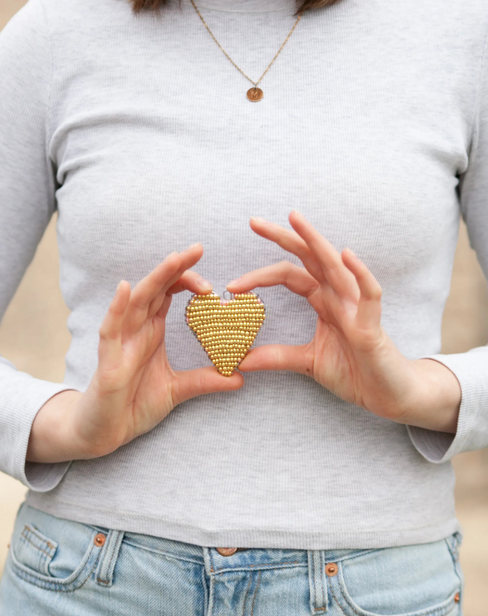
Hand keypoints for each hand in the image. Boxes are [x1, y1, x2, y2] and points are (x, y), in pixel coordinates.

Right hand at [27, 244, 242, 462]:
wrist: (105, 432)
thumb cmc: (134, 405)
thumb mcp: (178, 391)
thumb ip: (206, 381)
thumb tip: (240, 377)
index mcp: (151, 332)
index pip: (169, 294)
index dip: (188, 279)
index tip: (214, 277)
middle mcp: (135, 330)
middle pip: (155, 289)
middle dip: (176, 268)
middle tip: (199, 248)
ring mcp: (120, 342)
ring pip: (135, 302)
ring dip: (154, 279)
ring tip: (173, 260)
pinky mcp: (107, 361)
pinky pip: (110, 330)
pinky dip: (117, 308)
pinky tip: (125, 289)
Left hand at [227, 211, 460, 432]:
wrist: (386, 394)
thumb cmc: (355, 372)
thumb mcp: (307, 363)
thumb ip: (277, 357)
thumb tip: (241, 360)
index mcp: (323, 301)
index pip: (289, 275)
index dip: (260, 276)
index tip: (231, 285)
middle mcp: (339, 296)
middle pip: (309, 258)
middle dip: (283, 238)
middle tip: (253, 221)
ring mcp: (357, 308)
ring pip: (336, 267)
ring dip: (316, 242)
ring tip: (296, 221)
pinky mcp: (372, 326)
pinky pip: (369, 295)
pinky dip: (360, 274)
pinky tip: (346, 255)